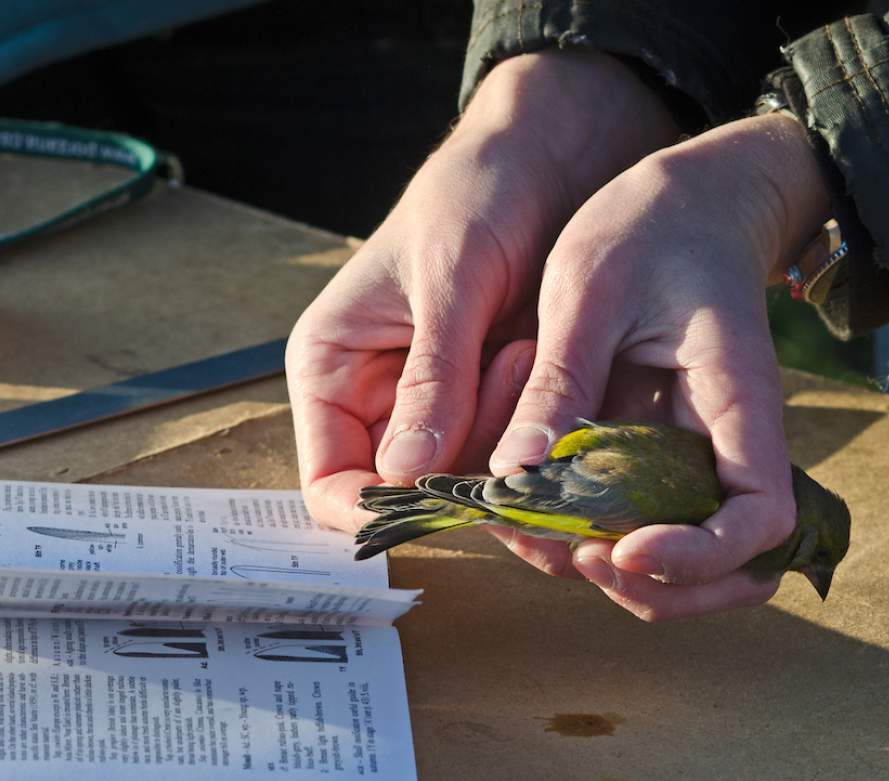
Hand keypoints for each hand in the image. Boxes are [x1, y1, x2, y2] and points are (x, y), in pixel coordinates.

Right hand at [286, 50, 679, 530]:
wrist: (548, 163)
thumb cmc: (475, 196)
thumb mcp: (449, 278)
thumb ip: (431, 375)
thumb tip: (407, 471)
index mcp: (333, 369)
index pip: (330, 481)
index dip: (373, 510)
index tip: (442, 503)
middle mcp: (376, 402)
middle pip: (406, 493)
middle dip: (462, 475)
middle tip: (514, 412)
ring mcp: (438, 411)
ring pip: (465, 484)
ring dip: (507, 451)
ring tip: (532, 356)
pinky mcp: (495, 409)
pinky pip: (508, 461)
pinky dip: (537, 449)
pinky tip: (558, 392)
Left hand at [489, 113, 830, 618]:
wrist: (680, 197)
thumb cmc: (647, 225)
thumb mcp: (588, 289)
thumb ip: (561, 379)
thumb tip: (515, 471)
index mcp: (736, 400)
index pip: (760, 518)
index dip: (699, 555)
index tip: (623, 549)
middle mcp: (725, 441)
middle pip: (731, 564)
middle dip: (654, 586)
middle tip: (566, 554)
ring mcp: (691, 451)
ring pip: (679, 550)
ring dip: (613, 567)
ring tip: (529, 536)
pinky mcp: (653, 448)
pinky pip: (635, 513)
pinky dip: (588, 529)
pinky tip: (525, 510)